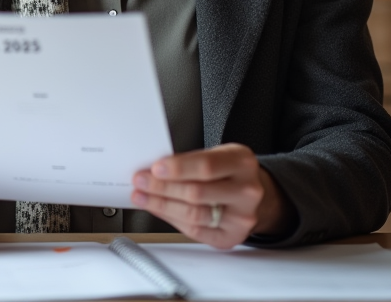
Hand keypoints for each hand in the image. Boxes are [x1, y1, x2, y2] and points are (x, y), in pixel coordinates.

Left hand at [131, 143, 292, 248]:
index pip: (206, 166)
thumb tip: (154, 169)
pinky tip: (158, 209)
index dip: (178, 168)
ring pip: (194, 214)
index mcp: (242, 162)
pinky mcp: (232, 236)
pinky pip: (196, 231)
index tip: (155, 168)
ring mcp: (242, 217)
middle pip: (197, 193)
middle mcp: (246, 191)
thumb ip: (191, 161)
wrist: (250, 193)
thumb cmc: (228, 171)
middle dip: (162, 188)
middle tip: (141, 182)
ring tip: (142, 196)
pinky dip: (171, 219)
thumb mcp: (217, 154)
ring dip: (161, 205)